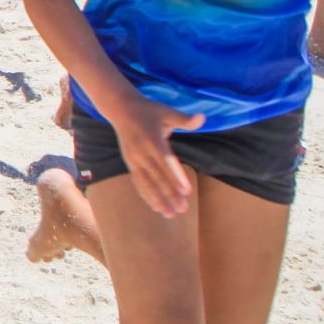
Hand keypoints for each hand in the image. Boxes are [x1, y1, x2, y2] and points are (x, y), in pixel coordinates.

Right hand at [104, 94, 206, 218]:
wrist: (120, 109)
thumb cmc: (148, 110)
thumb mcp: (167, 110)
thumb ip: (184, 119)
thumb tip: (203, 118)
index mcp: (152, 140)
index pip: (166, 162)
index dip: (175, 177)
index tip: (186, 192)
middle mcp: (141, 152)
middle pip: (157, 177)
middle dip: (170, 195)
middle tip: (182, 210)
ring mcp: (133, 159)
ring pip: (147, 184)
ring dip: (158, 200)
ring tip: (170, 214)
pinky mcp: (130, 163)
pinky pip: (139, 183)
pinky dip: (147, 196)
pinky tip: (156, 207)